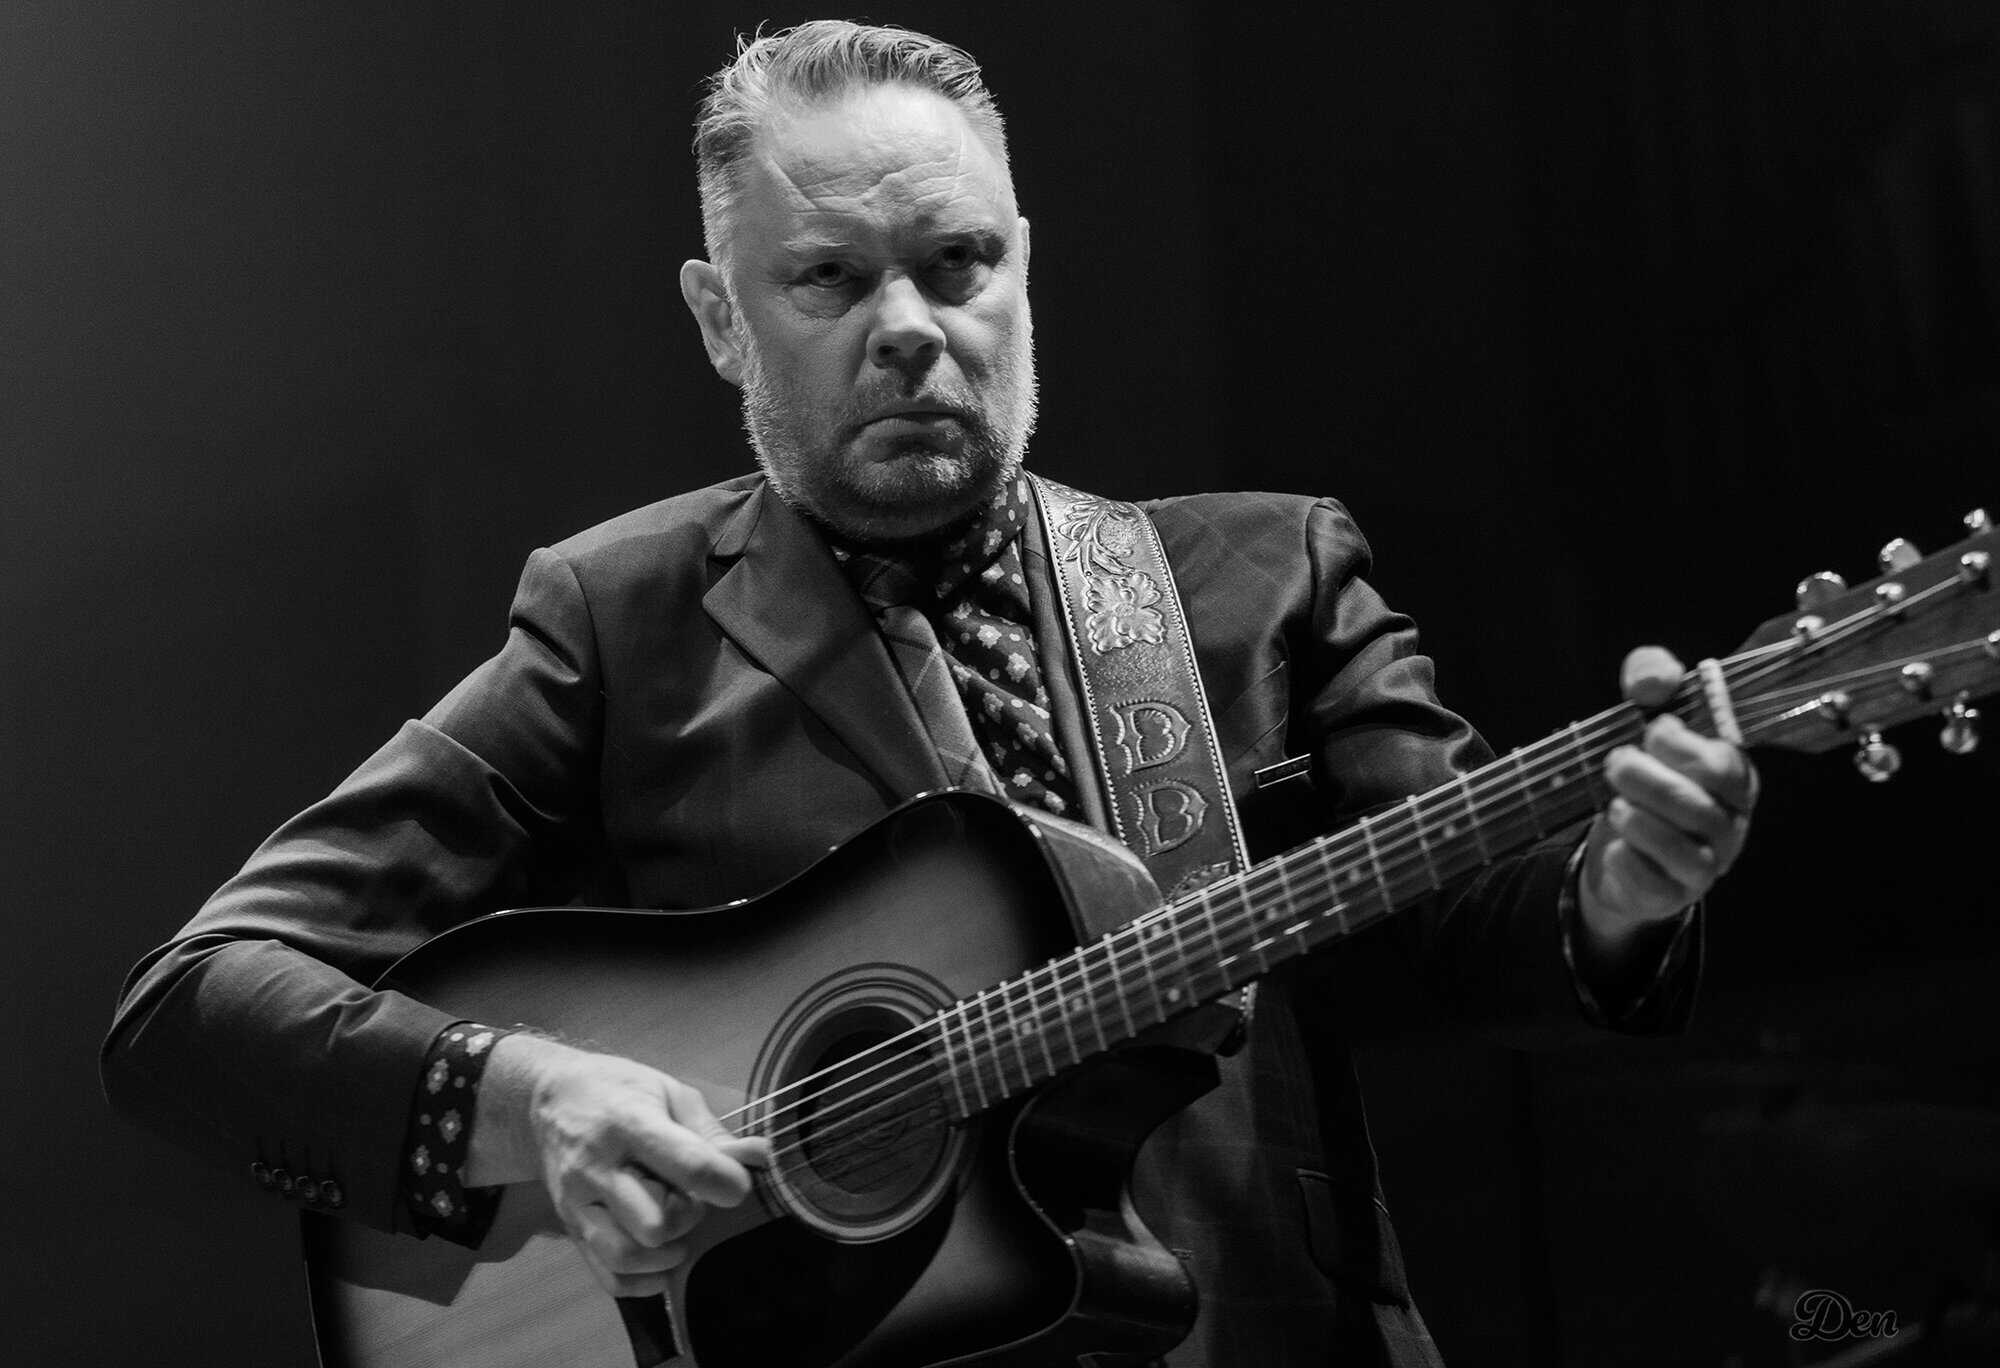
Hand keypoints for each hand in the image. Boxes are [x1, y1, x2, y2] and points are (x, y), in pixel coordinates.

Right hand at [466, 1035, 770, 1297]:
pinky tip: (661, 1257)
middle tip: (691, 1197)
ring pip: (627, 1255)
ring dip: (665, 1251)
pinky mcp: (571, 1230)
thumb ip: (713, 1131)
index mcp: (629, 1123)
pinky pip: (609, 1278)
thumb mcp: (668, 1091)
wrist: (546, 1101)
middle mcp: (597, 1168)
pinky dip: (645, 1281)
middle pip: (655, 1222)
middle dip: (687, 1217)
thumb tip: (761, 1158)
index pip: (686, 1164)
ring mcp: (578, 1204)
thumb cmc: (618, 1091)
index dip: (726, 1182)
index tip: (737, 1183)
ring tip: (674, 1226)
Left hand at [1578, 646, 1758, 951]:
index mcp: (1733, 780)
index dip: (1682, 747)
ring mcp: (1706, 866)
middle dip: (1649, 781)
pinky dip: (1628, 861)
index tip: (1650, 731)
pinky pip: (1655, 883)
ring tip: (1614, 805)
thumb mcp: (1644, 714)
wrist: (1620, 844)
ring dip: (1639, 822)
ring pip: (1685, 851)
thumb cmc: (1645, 771)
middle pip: (1700, 808)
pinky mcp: (1673, 896)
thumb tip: (1652, 681)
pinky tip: (1615, 846)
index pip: (1724, 766)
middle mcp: (1729, 825)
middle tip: (1614, 765)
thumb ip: (1652, 677)